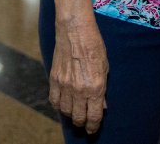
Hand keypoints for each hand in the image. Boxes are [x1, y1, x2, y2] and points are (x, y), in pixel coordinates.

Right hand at [49, 19, 107, 133]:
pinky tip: (63, 103)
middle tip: (84, 121)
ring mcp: (65, 85)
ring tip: (75, 112)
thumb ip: (103, 89)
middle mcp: (79, 90)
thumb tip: (102, 105)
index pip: (93, 116)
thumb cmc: (94, 46)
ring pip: (65, 111)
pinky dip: (58, 106)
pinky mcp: (54, 79)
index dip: (93, 126)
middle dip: (82, 122)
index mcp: (95, 87)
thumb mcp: (105, 68)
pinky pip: (54, 100)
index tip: (93, 129)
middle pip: (78, 117)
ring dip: (71, 115)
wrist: (75, 31)